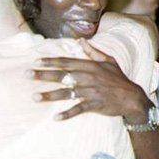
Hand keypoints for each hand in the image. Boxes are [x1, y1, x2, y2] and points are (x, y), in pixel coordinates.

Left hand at [30, 39, 150, 121]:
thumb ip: (93, 51)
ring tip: (34, 97)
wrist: (132, 97)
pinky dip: (67, 114)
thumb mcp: (108, 60)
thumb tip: (81, 41)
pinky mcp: (95, 105)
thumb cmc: (119, 78)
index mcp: (89, 66)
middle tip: (27, 74)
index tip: (35, 61)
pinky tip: (55, 117)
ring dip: (49, 95)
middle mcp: (88, 77)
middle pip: (62, 75)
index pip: (66, 62)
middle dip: (43, 75)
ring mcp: (91, 92)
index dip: (50, 61)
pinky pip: (78, 109)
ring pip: (67, 93)